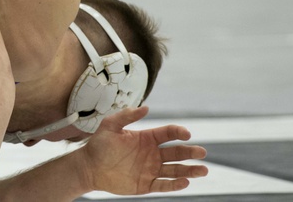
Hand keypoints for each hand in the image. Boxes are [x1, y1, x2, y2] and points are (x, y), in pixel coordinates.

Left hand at [79, 106, 208, 195]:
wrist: (89, 167)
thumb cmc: (99, 145)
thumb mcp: (110, 126)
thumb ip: (127, 116)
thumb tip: (146, 107)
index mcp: (146, 138)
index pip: (167, 134)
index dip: (178, 133)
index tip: (186, 134)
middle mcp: (152, 154)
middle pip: (176, 153)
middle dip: (190, 152)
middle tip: (202, 152)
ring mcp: (150, 170)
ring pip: (175, 170)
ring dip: (189, 170)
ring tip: (203, 170)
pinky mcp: (146, 185)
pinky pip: (164, 185)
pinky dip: (175, 185)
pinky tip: (185, 182)